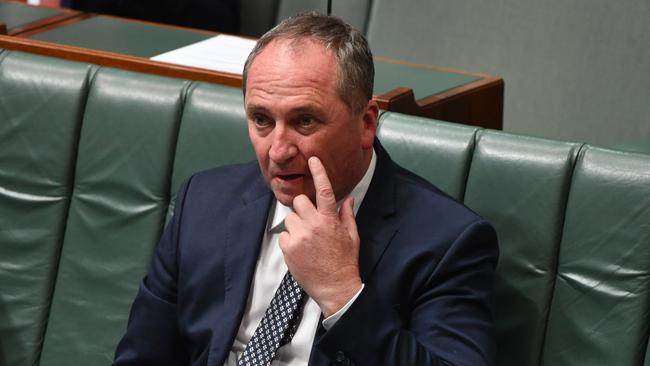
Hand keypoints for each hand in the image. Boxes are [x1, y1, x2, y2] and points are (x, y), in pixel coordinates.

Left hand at [279, 156, 362, 317]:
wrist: (335, 288)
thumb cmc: (345, 262)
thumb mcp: (352, 236)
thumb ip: (347, 215)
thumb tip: (347, 199)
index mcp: (330, 220)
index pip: (324, 190)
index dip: (319, 172)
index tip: (313, 159)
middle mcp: (313, 226)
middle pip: (299, 201)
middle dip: (303, 208)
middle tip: (310, 221)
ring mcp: (299, 237)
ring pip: (290, 218)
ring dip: (296, 225)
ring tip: (307, 240)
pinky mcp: (288, 249)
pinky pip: (284, 235)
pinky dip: (290, 240)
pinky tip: (301, 250)